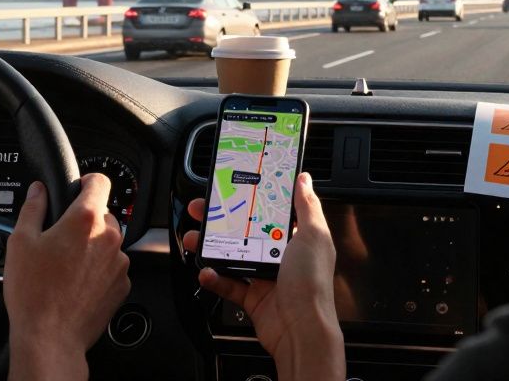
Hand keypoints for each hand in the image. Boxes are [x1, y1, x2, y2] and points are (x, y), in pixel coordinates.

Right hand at [4, 175, 130, 379]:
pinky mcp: (123, 284)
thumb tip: (38, 190)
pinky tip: (76, 283)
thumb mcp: (20, 242)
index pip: (100, 181)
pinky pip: (112, 266)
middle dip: (83, 222)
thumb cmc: (34, 293)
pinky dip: (99, 270)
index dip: (87, 182)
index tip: (79, 188)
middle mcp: (109, 237)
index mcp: (85, 219)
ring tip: (66, 267)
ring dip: (92, 247)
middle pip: (102, 214)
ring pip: (108, 241)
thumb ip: (32, 208)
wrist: (50, 337)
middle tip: (60, 240)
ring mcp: (119, 262)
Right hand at [182, 173, 344, 380]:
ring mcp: (266, 278)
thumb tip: (304, 179)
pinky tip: (205, 271)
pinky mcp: (253, 298)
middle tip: (202, 211)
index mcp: (297, 238)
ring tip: (194, 239)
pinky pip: (229, 285)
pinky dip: (215, 279)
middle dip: (222, 220)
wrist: (302, 330)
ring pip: (233, 256)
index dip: (251, 199)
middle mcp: (282, 256)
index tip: (233, 188)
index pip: (271, 212)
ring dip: (212, 247)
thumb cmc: (311, 283)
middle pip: (246, 232)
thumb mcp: (314, 235)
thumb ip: (307, 206)